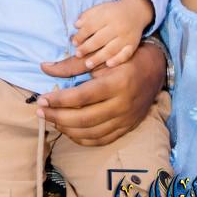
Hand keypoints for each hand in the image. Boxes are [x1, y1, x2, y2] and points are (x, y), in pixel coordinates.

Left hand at [36, 41, 165, 145]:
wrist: (155, 69)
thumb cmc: (123, 59)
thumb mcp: (100, 57)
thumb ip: (72, 64)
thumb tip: (44, 67)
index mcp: (116, 84)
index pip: (82, 97)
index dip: (59, 100)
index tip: (42, 98)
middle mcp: (122, 105)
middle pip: (84, 119)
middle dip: (58, 116)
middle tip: (41, 111)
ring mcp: (126, 119)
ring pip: (91, 133)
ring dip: (67, 129)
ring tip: (51, 119)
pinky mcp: (127, 128)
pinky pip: (102, 140)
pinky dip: (82, 139)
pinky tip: (68, 130)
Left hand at [72, 0, 153, 68]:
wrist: (136, 11)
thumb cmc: (112, 11)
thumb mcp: (99, 8)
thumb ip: (87, 16)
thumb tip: (76, 25)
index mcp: (107, 15)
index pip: (91, 26)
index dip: (81, 35)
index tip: (73, 42)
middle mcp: (117, 26)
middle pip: (100, 39)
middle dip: (87, 48)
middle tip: (78, 54)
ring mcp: (126, 37)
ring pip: (111, 49)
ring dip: (98, 58)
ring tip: (88, 64)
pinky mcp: (133, 45)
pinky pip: (126, 54)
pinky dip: (118, 60)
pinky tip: (108, 65)